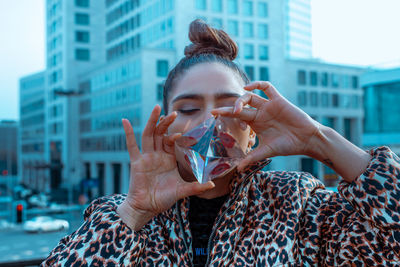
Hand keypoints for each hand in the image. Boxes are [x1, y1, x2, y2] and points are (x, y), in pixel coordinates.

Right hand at [117, 105, 214, 229]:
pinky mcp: (136, 162)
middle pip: (160, 133)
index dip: (176, 135)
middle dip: (166, 123)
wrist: (147, 208)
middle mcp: (157, 155)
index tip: (185, 131)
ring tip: (157, 108)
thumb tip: (212, 185)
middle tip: (174, 113)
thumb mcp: (182, 190)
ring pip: (149, 135)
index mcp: (167, 159)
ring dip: (152, 121)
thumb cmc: (163, 199)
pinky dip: (128, 133)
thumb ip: (196, 186)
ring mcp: (146, 157)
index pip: (171, 141)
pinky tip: (125, 121)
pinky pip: (131, 146)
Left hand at [211, 81, 320, 170]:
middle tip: (218, 112)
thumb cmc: (288, 146)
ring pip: (251, 96)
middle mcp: (260, 112)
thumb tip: (238, 170)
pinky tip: (248, 87)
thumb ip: (252, 157)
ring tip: (236, 109)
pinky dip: (257, 84)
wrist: (307, 140)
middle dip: (229, 108)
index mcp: (255, 123)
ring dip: (241, 100)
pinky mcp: (278, 100)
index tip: (213, 115)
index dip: (225, 114)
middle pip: (241, 106)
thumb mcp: (267, 151)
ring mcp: (269, 105)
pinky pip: (267, 88)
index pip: (237, 116)